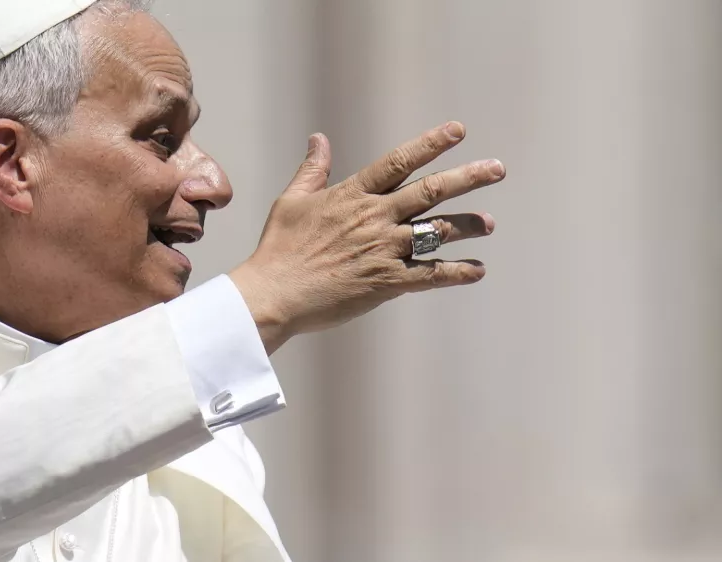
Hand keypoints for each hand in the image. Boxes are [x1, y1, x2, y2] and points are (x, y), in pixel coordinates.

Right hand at [229, 122, 505, 353]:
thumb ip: (312, 170)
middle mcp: (374, 218)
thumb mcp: (291, 201)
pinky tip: (477, 271)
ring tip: (490, 223)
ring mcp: (382, 250)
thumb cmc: (278, 248)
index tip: (458, 130)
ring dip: (467, 225)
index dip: (430, 144)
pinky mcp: (385, 282)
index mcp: (352, 195)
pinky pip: (430, 275)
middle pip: (431, 191)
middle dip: (467, 178)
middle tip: (497, 169)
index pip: (398, 162)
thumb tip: (319, 138)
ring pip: (436, 232)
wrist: (274, 294)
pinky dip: (456, 273)